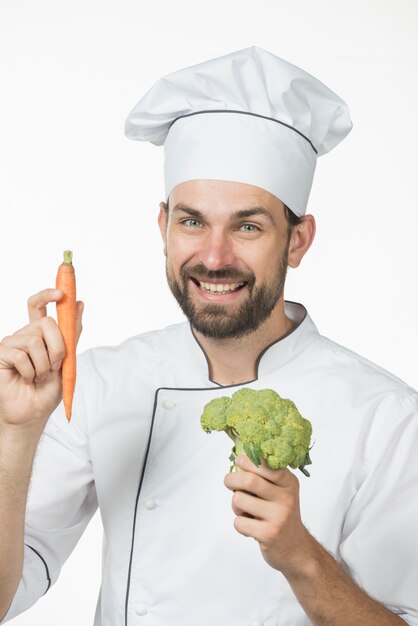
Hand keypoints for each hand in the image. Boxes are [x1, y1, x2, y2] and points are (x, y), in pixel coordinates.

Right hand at [0, 288, 83, 430]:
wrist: (33, 412)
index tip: (62, 294)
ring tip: (38, 376)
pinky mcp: (1, 354)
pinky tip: (26, 379)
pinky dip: (29, 372)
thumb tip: (79, 303)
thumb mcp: (67, 360)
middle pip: (46, 323)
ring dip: (43, 365)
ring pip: (35, 341)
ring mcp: (11, 343)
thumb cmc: (48, 389)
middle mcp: (24, 334)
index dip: (47, 295)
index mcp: (39, 333)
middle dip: (58, 347)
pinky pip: (21, 355)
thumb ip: (72, 333)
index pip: (38, 305)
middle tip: (55, 366)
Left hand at [224, 454, 313, 575]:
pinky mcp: (269, 534)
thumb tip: (239, 456)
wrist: (296, 549)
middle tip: (228, 482)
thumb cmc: (281, 515)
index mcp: (289, 483)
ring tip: (245, 512)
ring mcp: (278, 516)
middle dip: (232, 479)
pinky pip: (239, 522)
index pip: (266, 464)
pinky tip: (251, 528)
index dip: (248, 460)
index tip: (239, 460)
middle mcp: (286, 498)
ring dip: (235, 506)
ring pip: (239, 500)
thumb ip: (265, 476)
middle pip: (249, 480)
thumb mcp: (281, 492)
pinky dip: (239, 524)